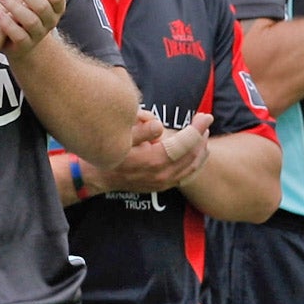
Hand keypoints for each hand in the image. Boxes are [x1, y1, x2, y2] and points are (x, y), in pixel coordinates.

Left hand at [0, 0, 68, 59]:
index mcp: (56, 7)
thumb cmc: (29, 7)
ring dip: (15, 7)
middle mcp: (51, 22)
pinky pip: (19, 37)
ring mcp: (38, 35)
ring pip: (31, 21)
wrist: (19, 39)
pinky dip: (8, 25)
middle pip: (42, 7)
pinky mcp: (24, 46)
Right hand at [81, 111, 212, 193]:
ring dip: (200, 151)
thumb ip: (142, 130)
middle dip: (201, 137)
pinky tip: (196, 155)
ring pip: (191, 168)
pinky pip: (185, 176)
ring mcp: (162, 183)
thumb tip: (159, 124)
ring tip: (203, 135)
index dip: (197, 128)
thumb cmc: (108, 152)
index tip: (206, 116)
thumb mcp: (121, 137)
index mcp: (154, 160)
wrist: (97, 176)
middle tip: (205, 121)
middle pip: (192, 155)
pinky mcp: (161, 186)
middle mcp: (162, 174)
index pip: (185, 143)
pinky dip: (194, 164)